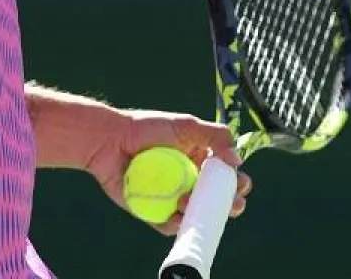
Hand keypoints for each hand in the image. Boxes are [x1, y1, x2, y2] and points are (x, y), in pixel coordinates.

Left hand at [84, 107, 251, 235]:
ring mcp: (171, 198)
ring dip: (201, 213)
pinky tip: (178, 217)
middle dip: (228, 205)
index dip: (236, 183)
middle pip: (215, 200)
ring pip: (194, 214)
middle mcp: (187, 181)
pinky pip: (169, 224)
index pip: (225, 176)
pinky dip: (176, 224)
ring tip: (190, 200)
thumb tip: (237, 160)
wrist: (109, 140)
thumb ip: (215, 136)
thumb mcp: (185, 125)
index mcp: (198, 160)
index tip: (242, 185)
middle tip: (232, 205)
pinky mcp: (153, 211)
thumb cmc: (146, 128)